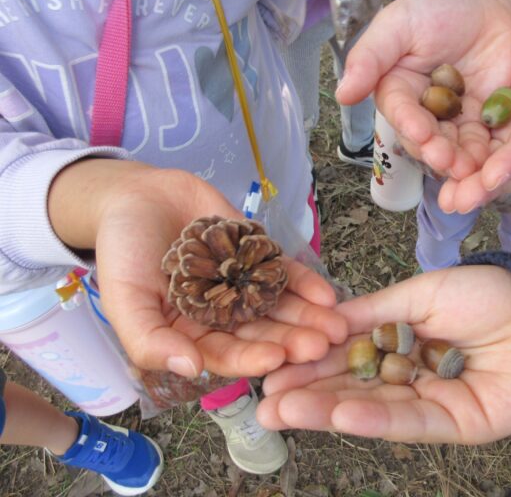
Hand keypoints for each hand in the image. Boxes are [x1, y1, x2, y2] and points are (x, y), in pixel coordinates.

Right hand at [49, 160, 346, 377]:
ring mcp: (243, 285)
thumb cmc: (122, 250)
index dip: (251, 358)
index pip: (225, 354)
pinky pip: (285, 273)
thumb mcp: (124, 298)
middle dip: (292, 341)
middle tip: (321, 347)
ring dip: (308, 318)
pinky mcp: (257, 256)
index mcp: (190, 334)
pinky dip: (306, 284)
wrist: (137, 195)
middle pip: (261, 334)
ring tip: (335, 326)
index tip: (277, 359)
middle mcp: (222, 315)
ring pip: (279, 307)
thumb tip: (191, 369)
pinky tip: (328, 295)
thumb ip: (150, 339)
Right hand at [257, 266, 510, 443]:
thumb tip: (324, 322)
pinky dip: (375, 420)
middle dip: (308, 394)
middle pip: (352, 387)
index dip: (310, 361)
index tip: (272, 367)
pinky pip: (410, 423)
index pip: (347, 354)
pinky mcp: (455, 426)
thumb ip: (372, 312)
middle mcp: (410, 374)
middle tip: (263, 403)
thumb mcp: (419, 294)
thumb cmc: (486, 294)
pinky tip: (340, 415)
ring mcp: (431, 402)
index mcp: (401, 341)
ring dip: (328, 411)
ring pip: (373, 408)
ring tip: (283, 412)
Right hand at [336, 0, 510, 179]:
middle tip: (447, 160)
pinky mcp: (482, 120)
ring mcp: (453, 118)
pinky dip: (487, 154)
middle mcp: (421, 110)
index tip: (419, 131)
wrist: (482, 1)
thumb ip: (370, 56)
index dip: (409, 122)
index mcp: (396, 89)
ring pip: (454, 145)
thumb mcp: (398, 24)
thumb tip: (342, 94)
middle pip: (426, 137)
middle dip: (435, 149)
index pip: (400, 111)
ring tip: (470, 170)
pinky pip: (484, 140)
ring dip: (460, 161)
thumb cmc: (434, 8)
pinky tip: (494, 163)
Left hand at [438, 0, 510, 213]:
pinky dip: (455, 151)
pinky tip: (431, 162)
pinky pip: (474, 140)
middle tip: (455, 203)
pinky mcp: (499, 124)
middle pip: (510, 166)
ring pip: (489, 160)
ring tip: (443, 197)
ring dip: (465, 178)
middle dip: (482, 185)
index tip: (489, 177)